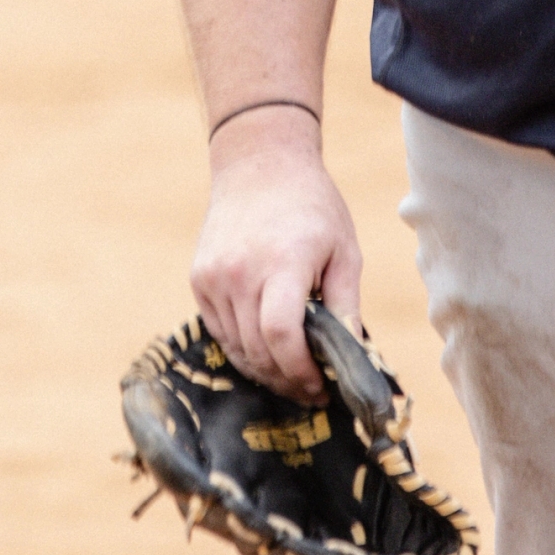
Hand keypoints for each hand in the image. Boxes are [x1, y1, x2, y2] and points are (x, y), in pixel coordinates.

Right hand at [190, 110, 361, 403]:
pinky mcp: (199, 278)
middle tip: (310, 390)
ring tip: (291, 375)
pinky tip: (266, 350)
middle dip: (286, 379)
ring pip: (236, 346)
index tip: (320, 387)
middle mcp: (240, 271)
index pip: (281, 335)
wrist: (259, 164)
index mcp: (283, 262)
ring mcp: (214, 276)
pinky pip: (220, 330)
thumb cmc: (312, 206)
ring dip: (264, 369)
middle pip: (257, 349)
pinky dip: (243, 348)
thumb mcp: (344, 249)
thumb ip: (346, 305)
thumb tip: (355, 359)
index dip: (300, 371)